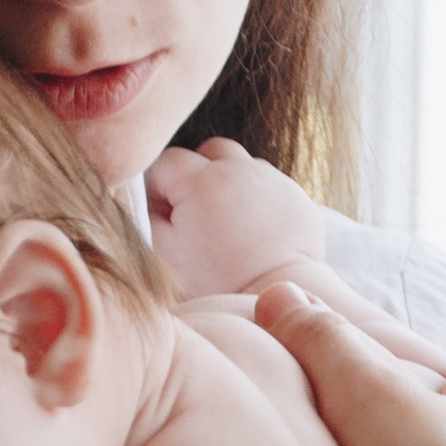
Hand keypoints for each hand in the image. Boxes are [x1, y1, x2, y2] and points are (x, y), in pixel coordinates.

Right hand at [147, 138, 329, 297]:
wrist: (273, 295)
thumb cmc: (214, 280)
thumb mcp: (163, 253)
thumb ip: (149, 216)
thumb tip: (153, 201)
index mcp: (201, 180)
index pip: (167, 161)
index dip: (160, 188)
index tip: (167, 217)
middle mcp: (239, 170)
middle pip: (210, 151)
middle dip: (198, 173)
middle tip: (197, 212)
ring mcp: (272, 180)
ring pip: (244, 166)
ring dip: (230, 185)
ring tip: (228, 223)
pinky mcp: (296, 197)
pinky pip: (271, 187)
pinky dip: (259, 201)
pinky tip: (255, 232)